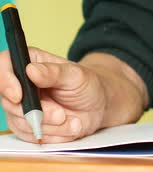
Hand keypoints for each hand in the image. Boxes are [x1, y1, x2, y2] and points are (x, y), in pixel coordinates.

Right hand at [0, 48, 145, 143]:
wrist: (97, 106)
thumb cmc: (87, 85)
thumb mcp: (76, 75)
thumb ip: (54, 73)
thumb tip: (31, 70)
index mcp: (30, 62)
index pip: (4, 66)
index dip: (5, 81)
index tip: (18, 95)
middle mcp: (21, 84)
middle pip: (9, 101)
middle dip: (38, 113)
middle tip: (61, 115)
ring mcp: (21, 106)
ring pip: (20, 122)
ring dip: (49, 126)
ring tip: (72, 121)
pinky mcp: (26, 125)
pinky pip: (30, 136)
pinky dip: (52, 135)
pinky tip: (68, 127)